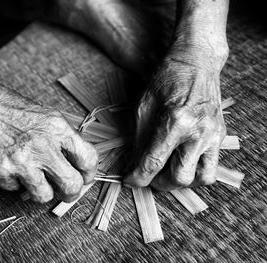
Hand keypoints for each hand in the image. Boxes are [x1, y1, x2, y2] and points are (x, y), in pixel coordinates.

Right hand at [0, 84, 97, 202]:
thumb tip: (73, 157)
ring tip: (35, 181)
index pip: (88, 158)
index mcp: (57, 127)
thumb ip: (59, 136)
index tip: (85, 177)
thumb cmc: (4, 106)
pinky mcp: (2, 173)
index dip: (90, 173)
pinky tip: (10, 168)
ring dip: (42, 192)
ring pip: (45, 195)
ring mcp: (23, 161)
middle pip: (72, 184)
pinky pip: (16, 190)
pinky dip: (15, 184)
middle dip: (71, 193)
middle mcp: (44, 145)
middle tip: (65, 192)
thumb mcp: (42, 113)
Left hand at [124, 51, 226, 190]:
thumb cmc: (166, 78)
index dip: (138, 178)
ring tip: (168, 171)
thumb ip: (139, 139)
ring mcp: (213, 135)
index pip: (153, 163)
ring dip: (182, 181)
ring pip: (201, 178)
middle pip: (179, 178)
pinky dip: (196, 172)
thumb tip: (135, 164)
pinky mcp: (221, 135)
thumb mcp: (143, 106)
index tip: (130, 181)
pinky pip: (212, 167)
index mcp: (175, 121)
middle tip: (149, 175)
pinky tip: (183, 162)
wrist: (196, 61)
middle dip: (159, 183)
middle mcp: (198, 131)